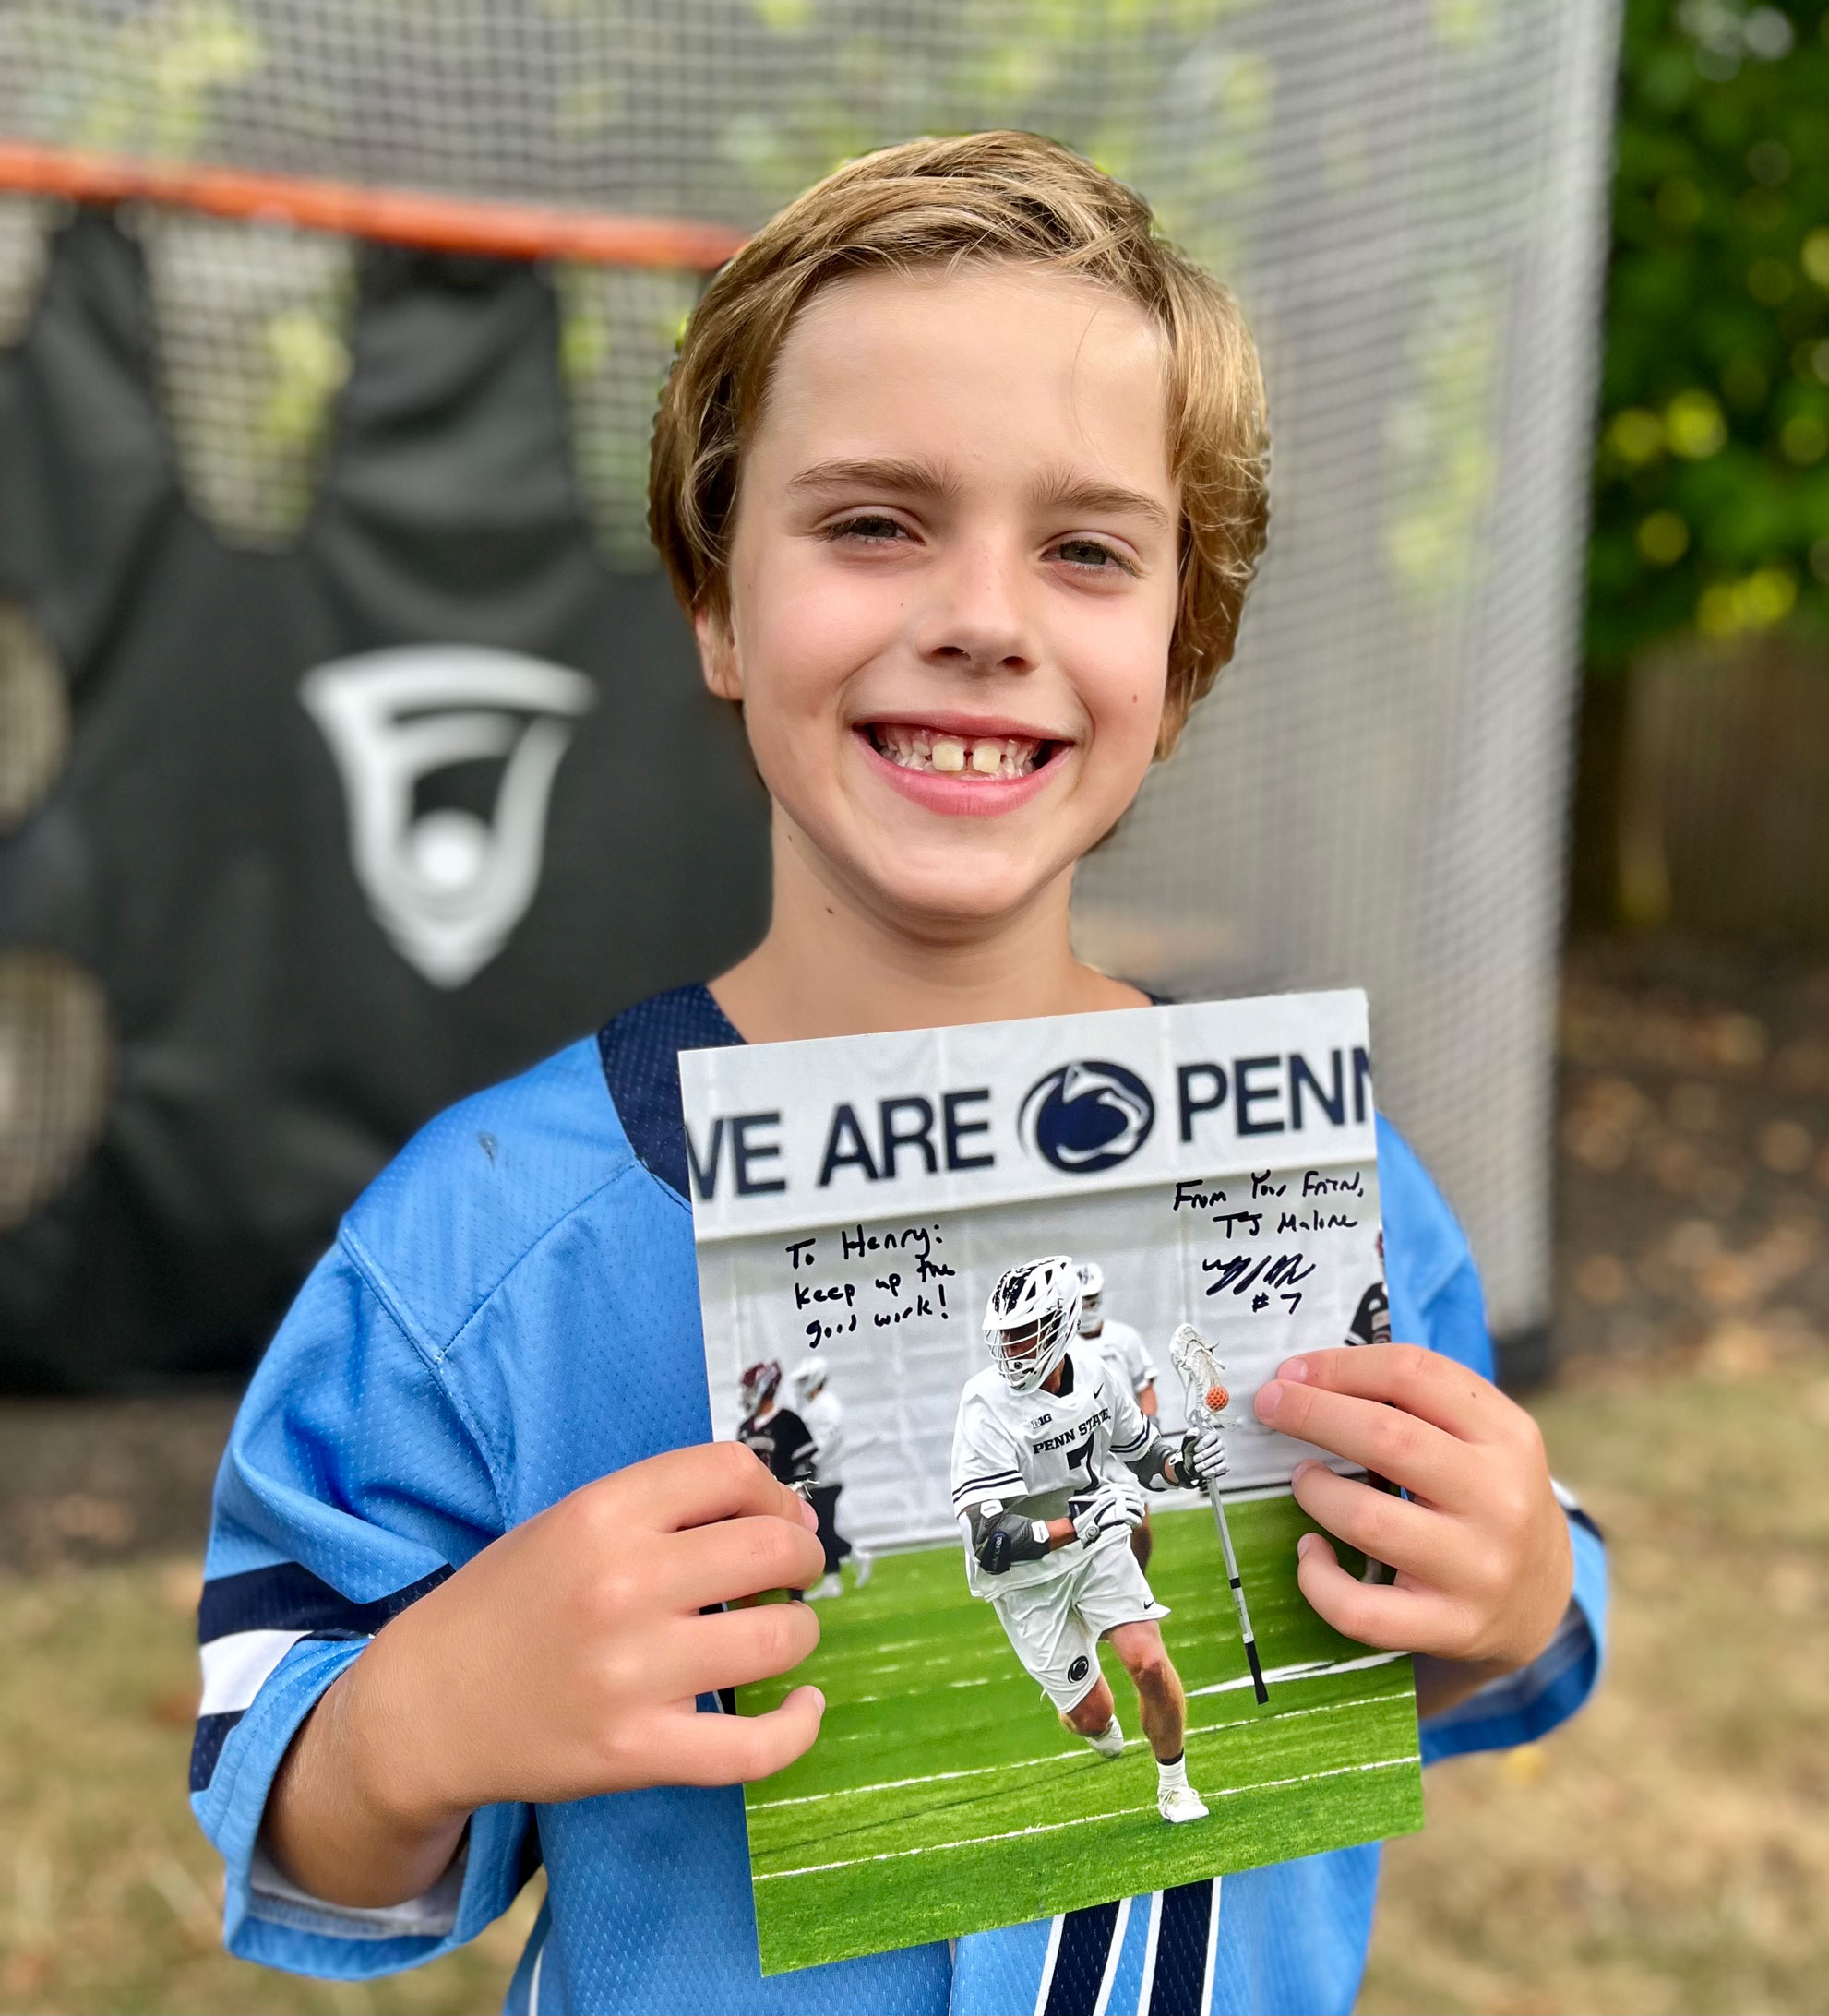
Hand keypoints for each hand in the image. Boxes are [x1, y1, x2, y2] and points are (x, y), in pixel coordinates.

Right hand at [266, 1442, 827, 1905]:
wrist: (424, 1707)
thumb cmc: (508, 1605)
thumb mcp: (569, 1523)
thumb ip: (662, 1509)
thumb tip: (781, 1515)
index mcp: (601, 1514)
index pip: (731, 1470)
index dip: (775, 1493)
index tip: (782, 1518)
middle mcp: (621, 1584)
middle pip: (770, 1549)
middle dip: (802, 1557)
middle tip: (792, 1573)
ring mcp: (630, 1672)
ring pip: (778, 1640)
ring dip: (798, 1631)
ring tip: (779, 1632)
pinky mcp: (636, 1751)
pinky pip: (754, 1747)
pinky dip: (798, 1726)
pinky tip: (802, 1704)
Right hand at [1070, 1482, 1143, 1545]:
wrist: (1087, 1527)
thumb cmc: (1089, 1516)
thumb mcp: (1094, 1502)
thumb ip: (1102, 1496)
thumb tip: (1111, 1494)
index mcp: (1108, 1490)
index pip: (1124, 1487)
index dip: (1131, 1491)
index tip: (1135, 1494)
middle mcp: (1114, 1495)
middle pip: (1132, 1496)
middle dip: (1138, 1502)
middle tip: (1140, 1506)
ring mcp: (1118, 1505)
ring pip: (1135, 1506)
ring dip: (1139, 1511)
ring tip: (1140, 1515)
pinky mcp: (1122, 1515)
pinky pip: (1133, 1517)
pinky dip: (1137, 1520)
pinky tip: (1137, 1523)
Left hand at [1179, 1427, 1226, 1482]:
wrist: (1192, 1465)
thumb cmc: (1192, 1451)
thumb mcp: (1188, 1443)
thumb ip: (1191, 1436)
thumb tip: (1195, 1431)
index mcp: (1213, 1434)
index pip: (1211, 1437)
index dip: (1203, 1444)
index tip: (1195, 1449)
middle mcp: (1220, 1443)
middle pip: (1215, 1448)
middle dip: (1203, 1455)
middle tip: (1195, 1459)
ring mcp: (1223, 1454)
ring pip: (1216, 1458)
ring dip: (1205, 1464)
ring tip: (1197, 1467)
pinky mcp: (1224, 1465)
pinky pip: (1219, 1468)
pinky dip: (1210, 1472)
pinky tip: (1204, 1472)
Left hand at [1255, 1346, 1571, 1684]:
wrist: (1540, 1599)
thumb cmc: (1484, 1497)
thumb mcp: (1482, 1438)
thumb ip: (1417, 1402)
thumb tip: (1308, 1377)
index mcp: (1508, 1436)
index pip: (1415, 1375)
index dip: (1341, 1366)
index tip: (1292, 1371)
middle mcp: (1501, 1500)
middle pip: (1388, 1439)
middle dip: (1313, 1413)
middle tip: (1271, 1406)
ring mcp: (1478, 1570)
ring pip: (1367, 1520)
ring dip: (1314, 1491)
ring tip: (1304, 1480)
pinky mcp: (1451, 1628)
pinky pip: (1360, 1609)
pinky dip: (1317, 1578)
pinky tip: (1310, 1552)